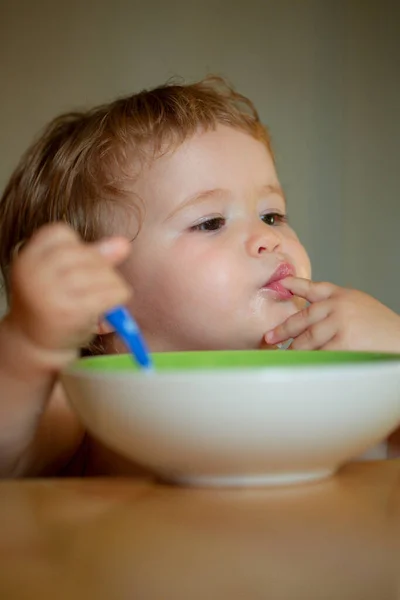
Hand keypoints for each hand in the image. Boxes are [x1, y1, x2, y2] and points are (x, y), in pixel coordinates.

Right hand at [6, 223, 130, 358]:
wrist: (34, 346)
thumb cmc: (51, 306)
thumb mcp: (61, 274)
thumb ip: (92, 255)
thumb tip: (124, 244)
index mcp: (28, 258)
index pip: (62, 233)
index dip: (78, 249)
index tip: (76, 267)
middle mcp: (36, 273)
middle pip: (88, 254)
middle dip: (102, 269)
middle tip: (96, 288)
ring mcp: (52, 293)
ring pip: (104, 273)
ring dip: (112, 286)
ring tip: (102, 299)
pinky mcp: (72, 312)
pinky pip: (112, 293)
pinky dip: (118, 300)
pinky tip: (109, 309)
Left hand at [265, 277, 399, 351]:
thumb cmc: (381, 327)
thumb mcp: (360, 305)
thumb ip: (337, 306)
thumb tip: (310, 317)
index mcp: (342, 295)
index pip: (314, 288)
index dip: (295, 285)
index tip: (281, 284)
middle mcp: (338, 305)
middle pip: (303, 317)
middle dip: (284, 329)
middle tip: (269, 338)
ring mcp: (340, 323)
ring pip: (308, 338)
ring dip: (294, 348)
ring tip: (285, 356)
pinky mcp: (343, 342)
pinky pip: (319, 353)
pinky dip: (308, 359)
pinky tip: (300, 363)